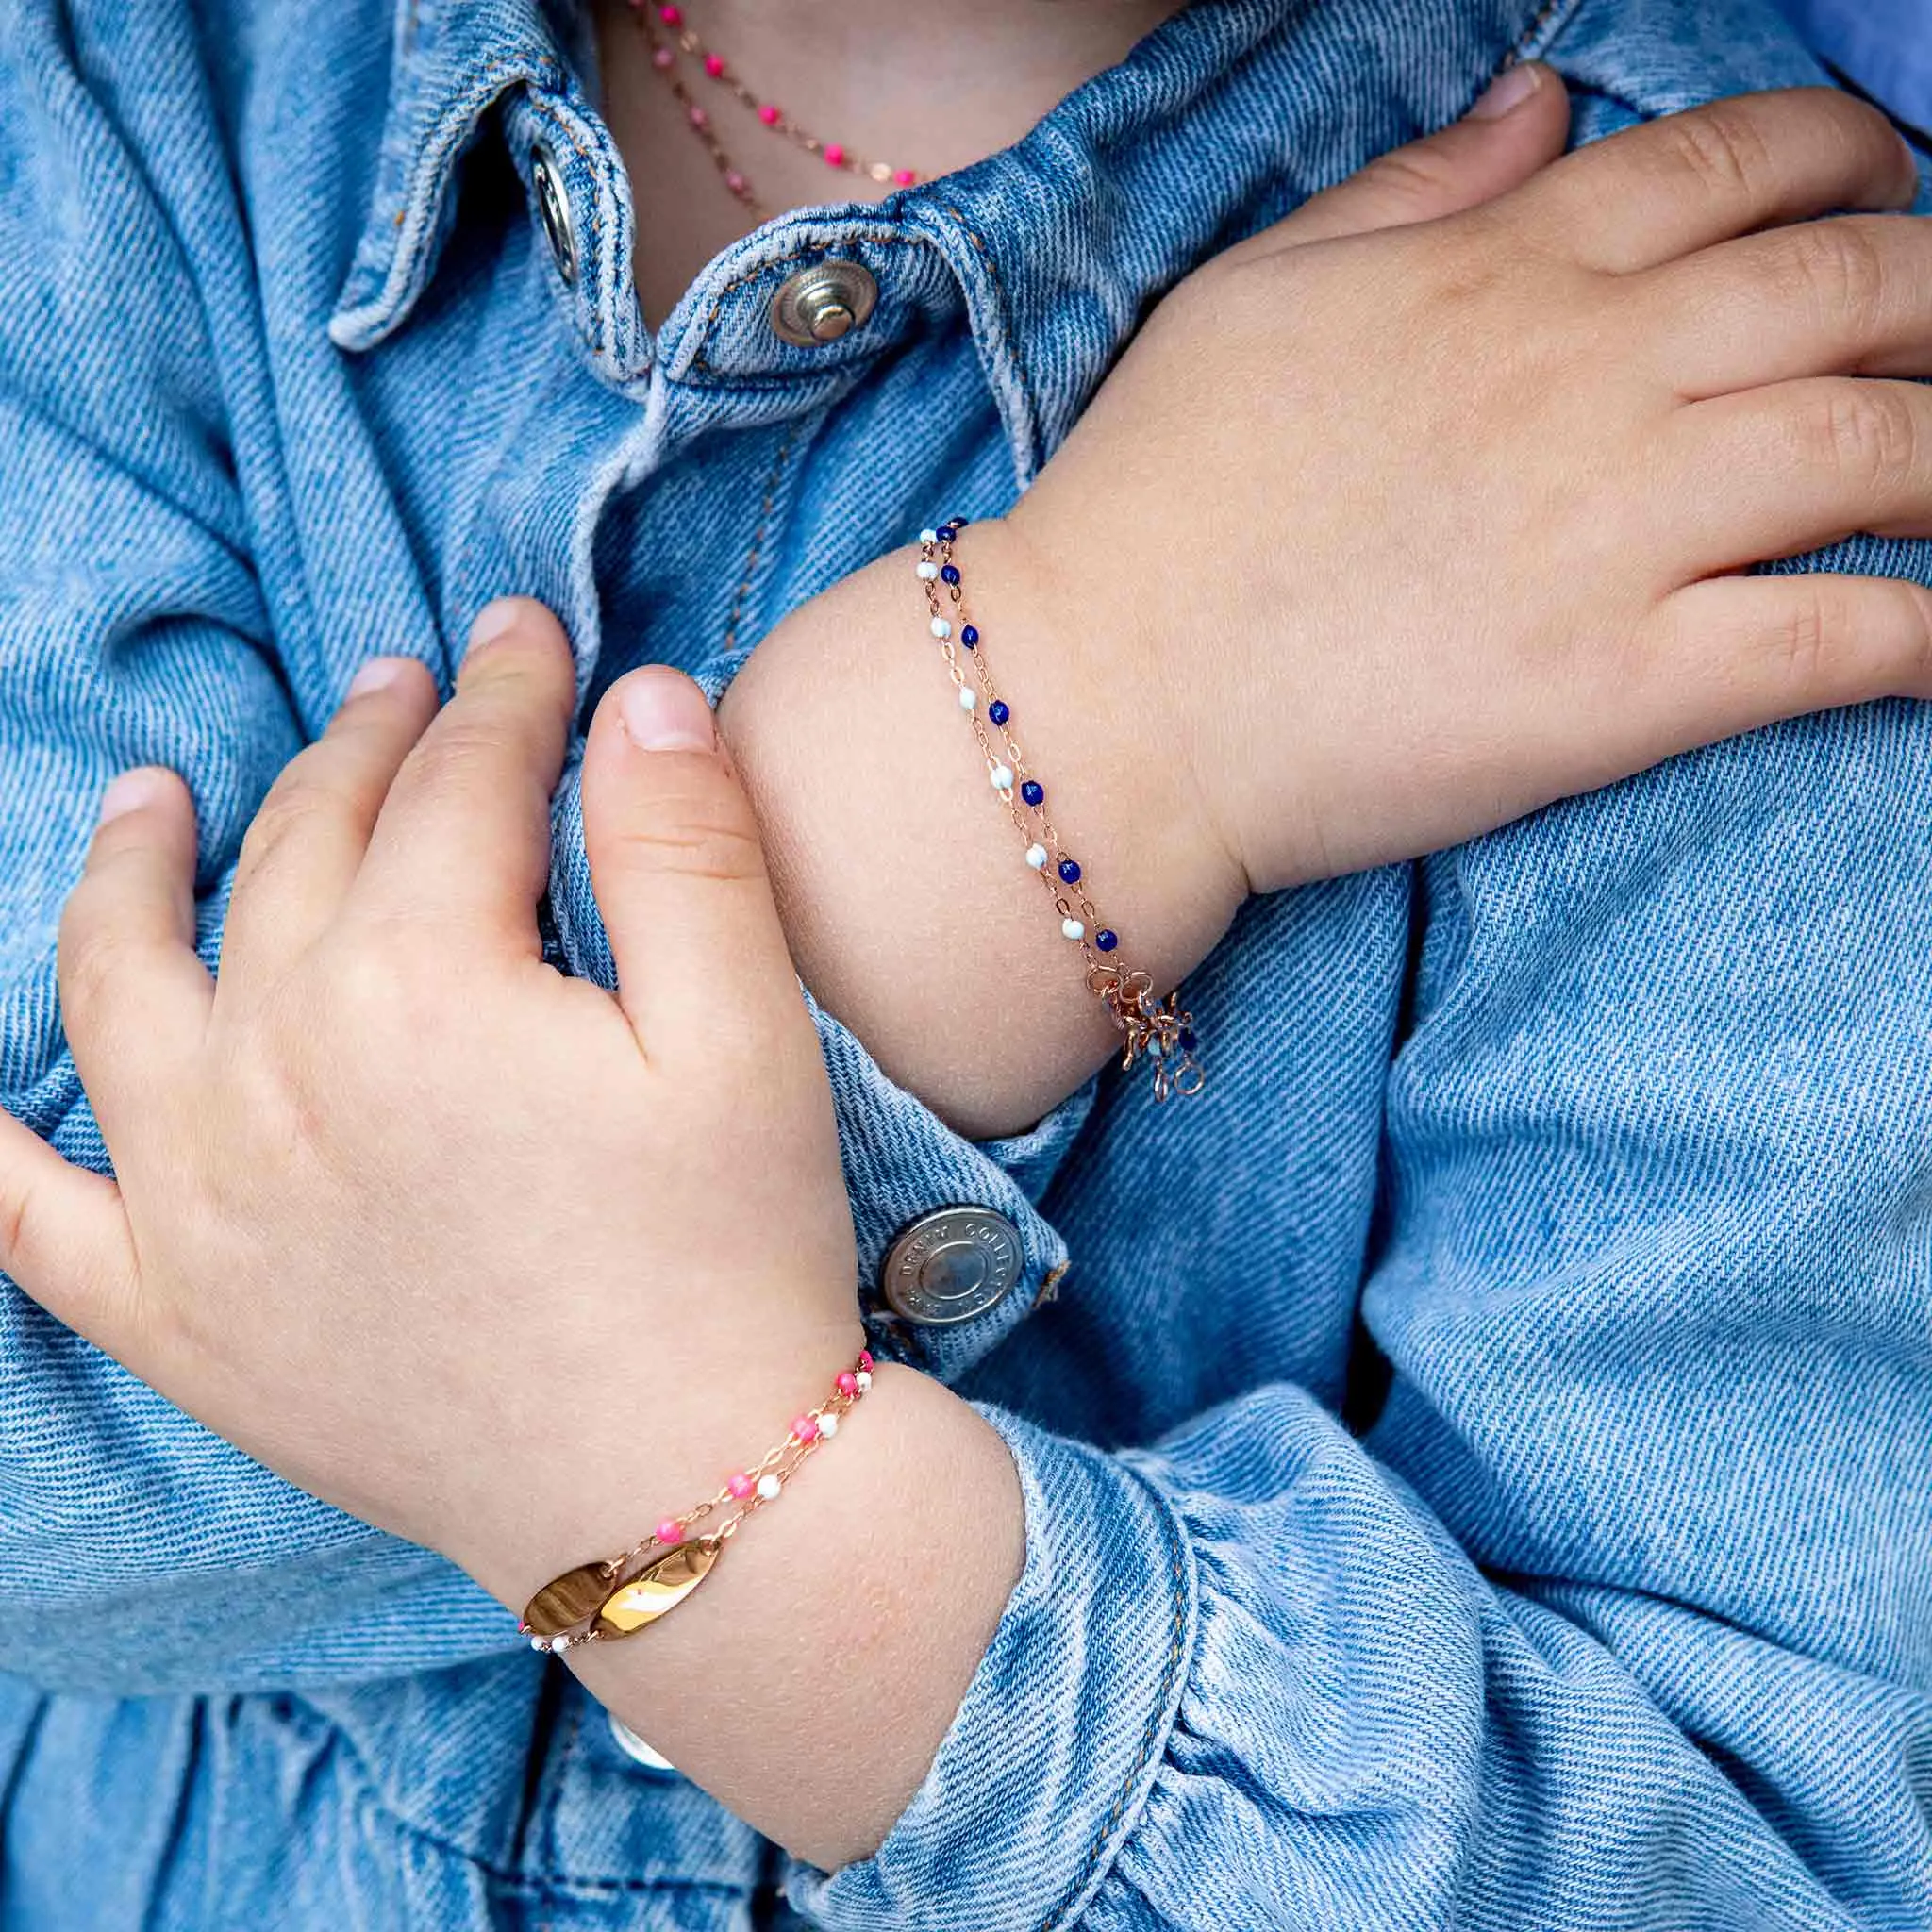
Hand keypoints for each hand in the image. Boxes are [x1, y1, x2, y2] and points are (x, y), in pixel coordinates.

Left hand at [0, 609, 862, 1604]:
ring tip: (152, 797)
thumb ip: (684, 843)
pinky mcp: (175, 1311)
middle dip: (364, 745)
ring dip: (134, 868)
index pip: (458, 783)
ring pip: (123, 980)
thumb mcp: (749, 1035)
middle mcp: (274, 1065)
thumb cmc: (732, 1258)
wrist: (687, 1500)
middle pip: (307, 851)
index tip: (525, 632)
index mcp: (423, 984)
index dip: (503, 690)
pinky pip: (27, 1207)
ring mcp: (198, 1192)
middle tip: (406, 685)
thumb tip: (636, 691)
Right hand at [1010, 82, 1931, 891]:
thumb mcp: (1255, 294)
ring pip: (1884, 447)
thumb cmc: (1152, 499)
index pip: (1743, 163)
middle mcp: (1592, 372)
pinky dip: (1930, 637)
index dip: (1854, 161)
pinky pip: (1840, 640)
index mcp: (1505, 269)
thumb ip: (1413, 191)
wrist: (1101, 697)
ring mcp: (1620, 528)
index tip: (1887, 195)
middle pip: (1857, 282)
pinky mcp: (1623, 686)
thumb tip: (1540, 103)